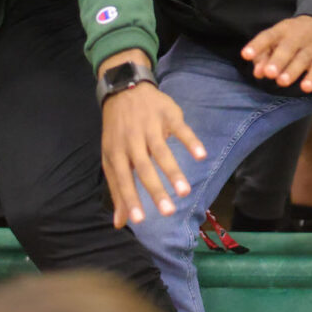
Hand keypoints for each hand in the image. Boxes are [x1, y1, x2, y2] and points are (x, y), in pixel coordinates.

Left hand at [101, 78, 205, 226]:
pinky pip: (180, 129)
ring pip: (161, 151)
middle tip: (168, 211)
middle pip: (143, 167)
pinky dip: (190, 141)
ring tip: (185, 192)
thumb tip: (120, 223)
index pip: (122, 179)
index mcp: (115, 152)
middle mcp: (131, 140)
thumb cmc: (118, 131)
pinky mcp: (167, 114)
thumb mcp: (111, 157)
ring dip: (173, 171)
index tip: (140, 220)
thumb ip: (117, 189)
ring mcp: (150, 126)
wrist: (125, 89)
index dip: (130, 199)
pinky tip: (201, 156)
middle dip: (155, 190)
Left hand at [241, 16, 311, 91]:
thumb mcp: (276, 41)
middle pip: (287, 48)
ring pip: (303, 58)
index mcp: (282, 30)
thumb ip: (263, 57)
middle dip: (278, 60)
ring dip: (292, 71)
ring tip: (281, 82)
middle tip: (269, 73)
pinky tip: (306, 88)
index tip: (245, 55)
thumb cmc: (291, 38)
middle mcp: (298, 36)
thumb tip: (257, 73)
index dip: (256, 46)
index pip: (268, 36)